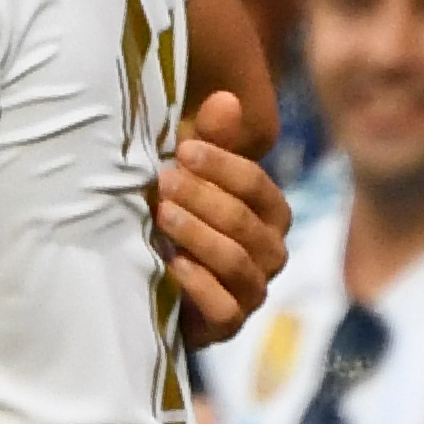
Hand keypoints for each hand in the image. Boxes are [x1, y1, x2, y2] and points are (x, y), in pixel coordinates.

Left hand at [159, 88, 298, 342]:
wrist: (153, 280)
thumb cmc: (178, 215)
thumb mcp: (190, 176)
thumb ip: (210, 141)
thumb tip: (224, 98)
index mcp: (270, 213)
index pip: (257, 185)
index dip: (222, 166)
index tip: (181, 151)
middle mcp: (270, 252)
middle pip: (245, 222)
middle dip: (203, 199)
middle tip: (163, 181)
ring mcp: (252, 291)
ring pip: (236, 262)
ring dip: (198, 236)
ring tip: (161, 215)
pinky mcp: (229, 325)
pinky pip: (225, 308)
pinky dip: (199, 285)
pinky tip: (172, 264)